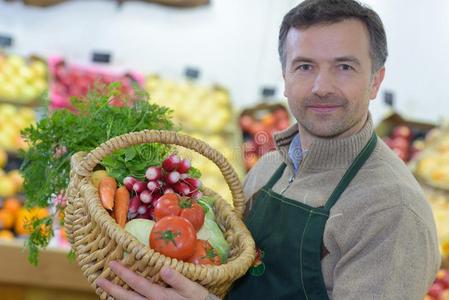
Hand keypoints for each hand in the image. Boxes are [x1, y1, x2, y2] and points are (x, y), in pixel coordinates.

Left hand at [95, 261, 209, 299]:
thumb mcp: (193, 289)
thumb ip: (178, 280)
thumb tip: (164, 268)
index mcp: (161, 296)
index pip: (138, 284)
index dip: (124, 274)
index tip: (112, 264)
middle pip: (129, 298)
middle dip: (113, 289)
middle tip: (99, 280)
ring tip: (105, 293)